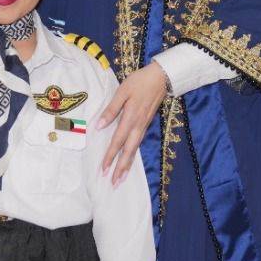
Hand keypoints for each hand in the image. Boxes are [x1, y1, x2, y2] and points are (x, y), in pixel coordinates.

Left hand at [95, 61, 167, 185]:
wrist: (161, 77)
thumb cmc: (139, 82)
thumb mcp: (122, 92)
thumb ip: (111, 110)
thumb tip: (99, 126)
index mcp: (130, 118)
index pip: (118, 141)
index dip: (110, 156)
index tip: (103, 169)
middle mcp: (138, 126)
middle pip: (128, 151)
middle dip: (120, 168)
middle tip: (114, 183)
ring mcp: (143, 126)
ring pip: (134, 150)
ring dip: (127, 165)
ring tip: (121, 178)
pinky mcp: (146, 124)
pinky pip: (138, 144)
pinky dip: (133, 155)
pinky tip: (129, 160)